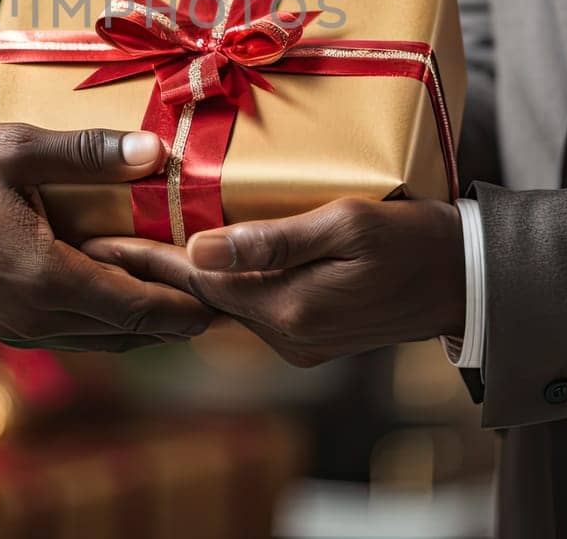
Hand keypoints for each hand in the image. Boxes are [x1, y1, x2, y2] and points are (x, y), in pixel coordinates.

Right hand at [0, 117, 213, 350]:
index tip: (234, 291)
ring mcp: (13, 326)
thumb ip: (89, 154)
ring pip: (102, 336)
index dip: (193, 305)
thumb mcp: (16, 148)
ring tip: (186, 284)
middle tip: (225, 286)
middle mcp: (34, 317)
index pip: (143, 310)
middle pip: (131, 332)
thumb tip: (158, 153)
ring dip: (144, 316)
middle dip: (179, 312)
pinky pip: (72, 328)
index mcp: (46, 280)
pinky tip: (121, 277)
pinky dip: (106, 312)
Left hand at [83, 197, 464, 366]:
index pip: (196, 282)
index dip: (144, 260)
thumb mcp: (347, 224)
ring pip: (226, 303)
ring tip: (136, 245)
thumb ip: (273, 239)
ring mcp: (299, 341)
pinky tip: (204, 260)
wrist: (469, 280)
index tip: (97, 243)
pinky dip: (224, 284)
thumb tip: (200, 248)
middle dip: (152, 269)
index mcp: (288, 308)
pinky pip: (254, 306)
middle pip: (202, 296)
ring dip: (186, 276)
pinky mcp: (312, 336)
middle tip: (98, 241)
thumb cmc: (414, 239)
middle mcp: (286, 335)